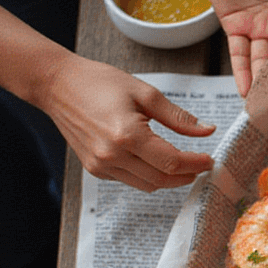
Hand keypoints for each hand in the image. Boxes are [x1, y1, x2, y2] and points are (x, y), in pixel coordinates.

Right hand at [46, 56, 215, 190]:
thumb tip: (207, 131)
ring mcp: (101, 166)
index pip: (172, 162)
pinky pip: (130, 180)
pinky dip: (147, 174)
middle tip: (200, 164)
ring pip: (147, 185)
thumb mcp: (144, 93)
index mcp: (127, 134)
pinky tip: (152, 160)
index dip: (195, 164)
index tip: (210, 160)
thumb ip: (177, 117)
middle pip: (162, 179)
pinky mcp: (95, 169)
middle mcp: (112, 155)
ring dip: (168, 179)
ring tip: (181, 165)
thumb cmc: (99, 82)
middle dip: (186, 175)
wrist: (58, 85)